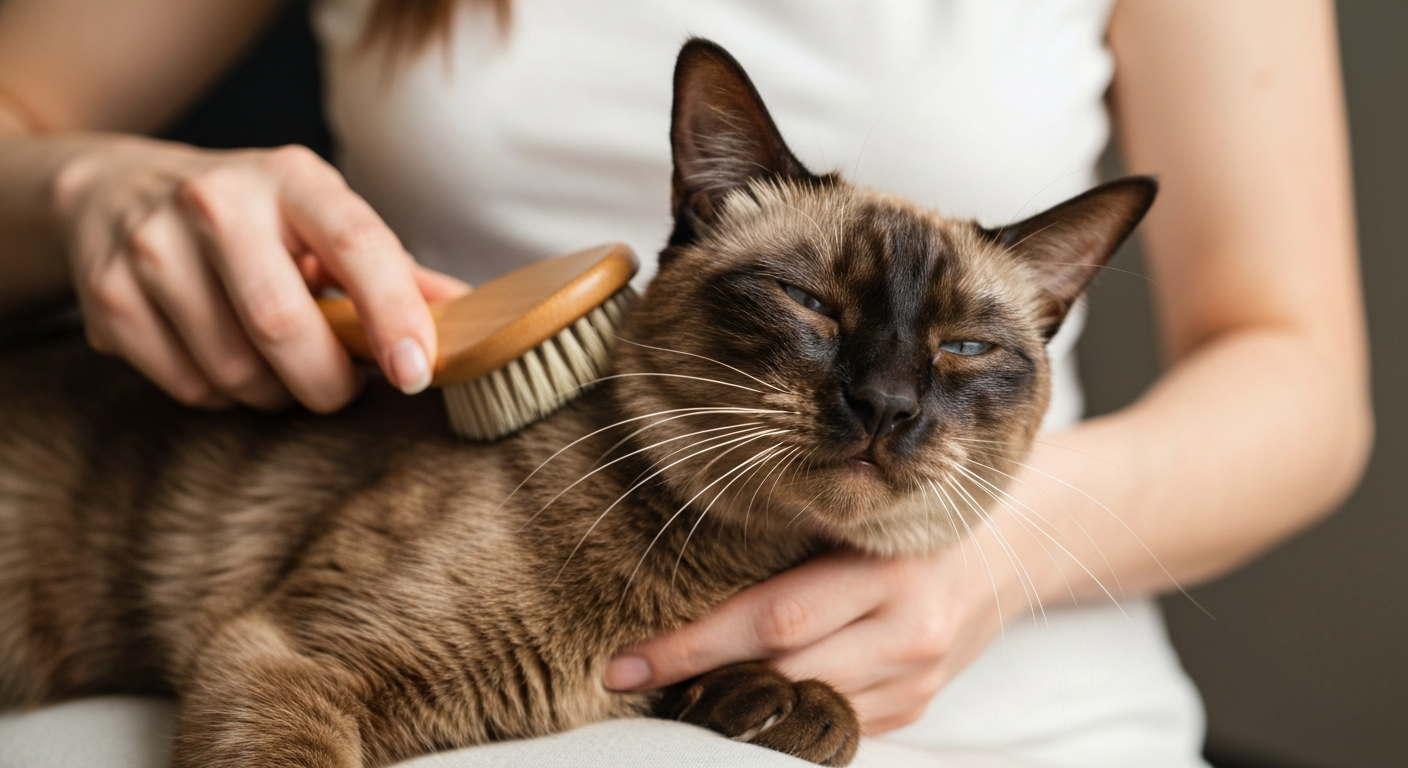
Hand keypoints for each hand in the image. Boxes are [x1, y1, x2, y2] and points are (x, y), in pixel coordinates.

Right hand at [52, 137, 467, 411]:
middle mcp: (217, 201)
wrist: (119, 191)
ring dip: (271, 394)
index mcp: (292, 179)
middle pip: (283, 324)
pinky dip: (219, 396)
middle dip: (324, 383)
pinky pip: (186, 386)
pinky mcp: (109, 296)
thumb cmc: (256, 221)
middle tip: (338, 390)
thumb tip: (474, 316)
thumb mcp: (325, 224)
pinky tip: (222, 361)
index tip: (415, 372)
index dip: (392, 313)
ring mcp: (153, 246)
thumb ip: (398, 273)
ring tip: (277, 368)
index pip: (357, 244)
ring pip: (233, 369)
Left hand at [605, 546, 1011, 733]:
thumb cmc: (922, 512)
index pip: (772, 620)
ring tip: (680, 688)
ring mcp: (916, 678)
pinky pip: (837, 722)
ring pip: (806, 708)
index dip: (693, 646)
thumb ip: (800, 545)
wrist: (1020, 543)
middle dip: (701, 682)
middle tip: (633, 679)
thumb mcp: (867, 512)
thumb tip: (696, 585)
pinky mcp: (919, 705)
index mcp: (888, 569)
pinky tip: (752, 695)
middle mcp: (907, 632)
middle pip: (784, 673)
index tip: (625, 661)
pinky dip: (789, 712)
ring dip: (740, 704)